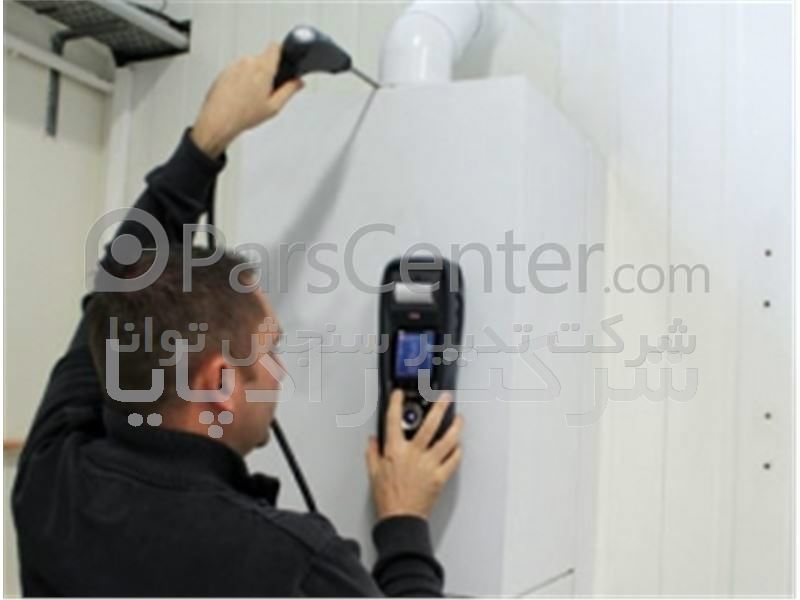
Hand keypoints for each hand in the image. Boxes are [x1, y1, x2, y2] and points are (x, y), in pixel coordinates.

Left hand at [191, 43, 303, 157]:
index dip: (281, 53)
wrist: (219, 120)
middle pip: (262, 59)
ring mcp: (234, 66)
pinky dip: (241, 80)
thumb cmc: (243, 115)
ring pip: (249, 65)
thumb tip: (298, 82)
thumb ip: (289, 91)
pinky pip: (238, 71)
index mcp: (263, 68)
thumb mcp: (274, 107)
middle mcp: (248, 63)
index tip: (282, 63)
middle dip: (266, 72)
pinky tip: (240, 97)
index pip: (275, 47)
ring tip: (250, 97)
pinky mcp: (225, 71)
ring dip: (253, 76)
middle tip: (265, 92)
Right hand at [366, 390, 463, 519]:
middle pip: (430, 425)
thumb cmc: (387, 498)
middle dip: (439, 407)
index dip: (395, 403)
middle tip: (445, 397)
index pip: (394, 421)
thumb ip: (373, 453)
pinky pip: (453, 460)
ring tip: (459, 419)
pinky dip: (457, 452)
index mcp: (395, 451)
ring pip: (447, 440)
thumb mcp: (373, 473)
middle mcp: (414, 454)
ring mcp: (429, 465)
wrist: (400, 518)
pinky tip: (458, 446)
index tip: (398, 394)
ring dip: (456, 427)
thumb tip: (373, 440)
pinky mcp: (440, 477)